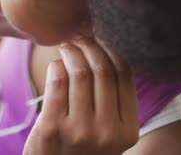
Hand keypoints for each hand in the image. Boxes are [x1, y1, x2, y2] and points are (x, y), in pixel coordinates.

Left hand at [23, 37, 138, 154]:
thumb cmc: (81, 148)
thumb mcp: (109, 133)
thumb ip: (114, 101)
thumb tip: (111, 48)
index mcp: (128, 131)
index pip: (125, 75)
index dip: (112, 48)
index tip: (101, 36)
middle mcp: (107, 132)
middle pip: (103, 70)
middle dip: (90, 45)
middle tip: (80, 36)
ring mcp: (80, 131)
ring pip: (80, 73)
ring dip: (72, 52)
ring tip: (67, 45)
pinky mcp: (52, 128)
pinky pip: (58, 83)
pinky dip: (57, 66)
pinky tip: (56, 65)